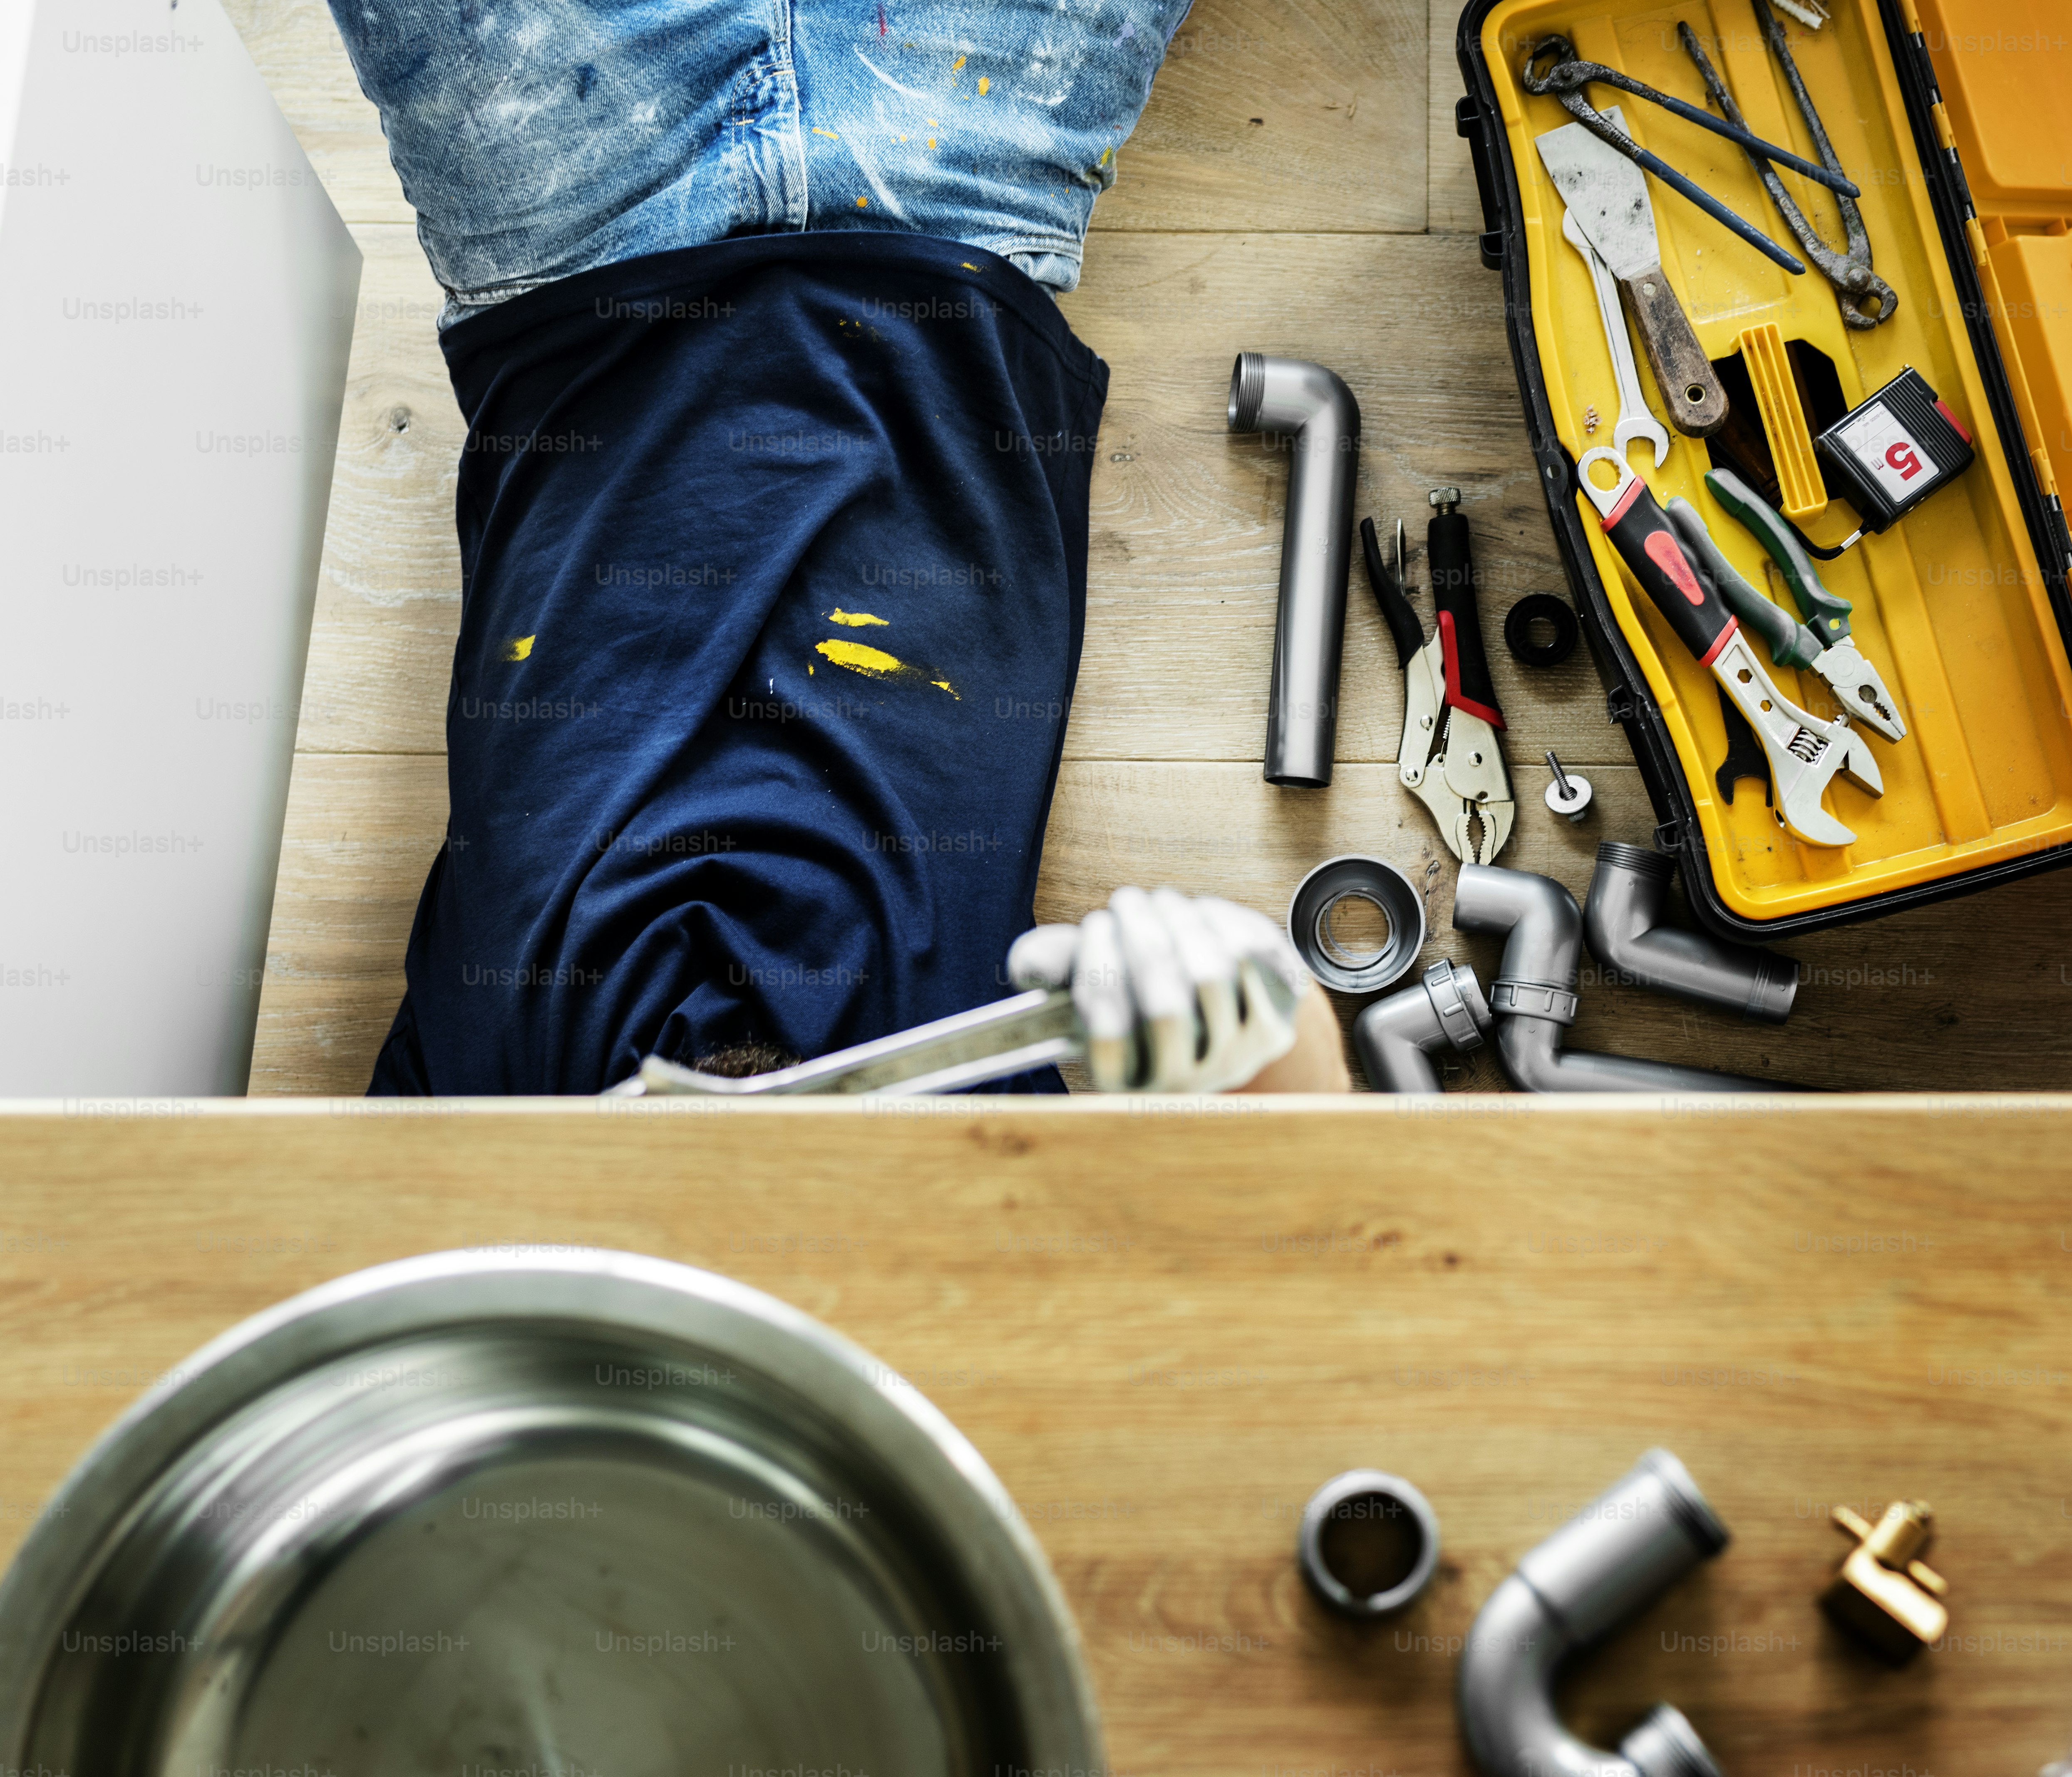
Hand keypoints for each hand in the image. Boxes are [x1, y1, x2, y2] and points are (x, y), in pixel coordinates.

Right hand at [1007, 887, 1347, 1092]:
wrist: (1216, 1020)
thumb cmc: (1135, 992)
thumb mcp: (1087, 982)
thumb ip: (1052, 968)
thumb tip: (1026, 965)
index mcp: (1126, 1084)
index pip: (1108, 1037)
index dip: (1099, 969)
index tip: (1093, 925)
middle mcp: (1183, 1084)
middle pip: (1165, 1007)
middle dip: (1141, 938)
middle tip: (1125, 899)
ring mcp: (1234, 1059)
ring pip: (1211, 978)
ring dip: (1180, 923)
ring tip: (1160, 901)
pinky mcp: (1274, 1029)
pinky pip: (1254, 963)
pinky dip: (1223, 925)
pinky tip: (1200, 912)